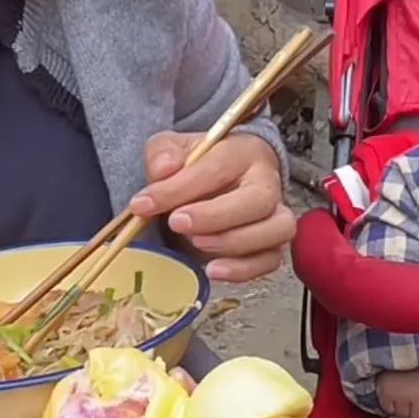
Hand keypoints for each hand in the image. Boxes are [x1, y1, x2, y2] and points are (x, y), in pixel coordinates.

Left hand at [129, 131, 294, 282]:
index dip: (179, 188)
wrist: (219, 184)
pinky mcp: (272, 245)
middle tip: (176, 223)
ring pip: (275, 230)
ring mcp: (275, 215)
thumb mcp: (172, 148)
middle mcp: (267, 182)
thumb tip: (163, 169)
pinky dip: (243, 269)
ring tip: (196, 244)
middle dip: (215, 216)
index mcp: (243, 152)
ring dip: (233, 243)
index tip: (143, 204)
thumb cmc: (197, 167)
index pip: (217, 168)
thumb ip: (163, 153)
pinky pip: (270, 260)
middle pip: (259, 199)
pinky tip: (212, 269)